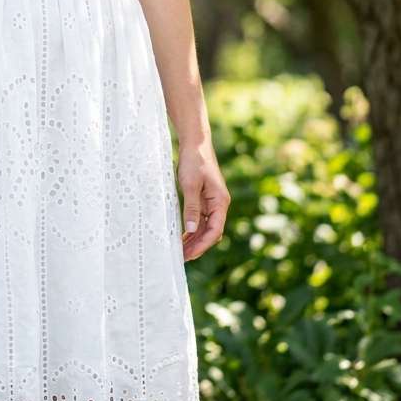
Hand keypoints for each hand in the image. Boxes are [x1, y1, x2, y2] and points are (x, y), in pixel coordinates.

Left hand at [177, 142, 229, 261]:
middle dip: (198, 246)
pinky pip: (199, 220)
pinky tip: (182, 237)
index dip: (203, 244)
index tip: (190, 254)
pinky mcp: (203, 200)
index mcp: (220, 201)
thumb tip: (192, 230)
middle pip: (211, 232)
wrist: (195, 143)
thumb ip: (192, 208)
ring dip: (194, 240)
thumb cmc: (194, 161)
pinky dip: (192, 230)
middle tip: (182, 257)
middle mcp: (218, 204)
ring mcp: (211, 203)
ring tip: (180, 251)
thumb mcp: (190, 185)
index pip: (215, 230)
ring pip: (205, 227)